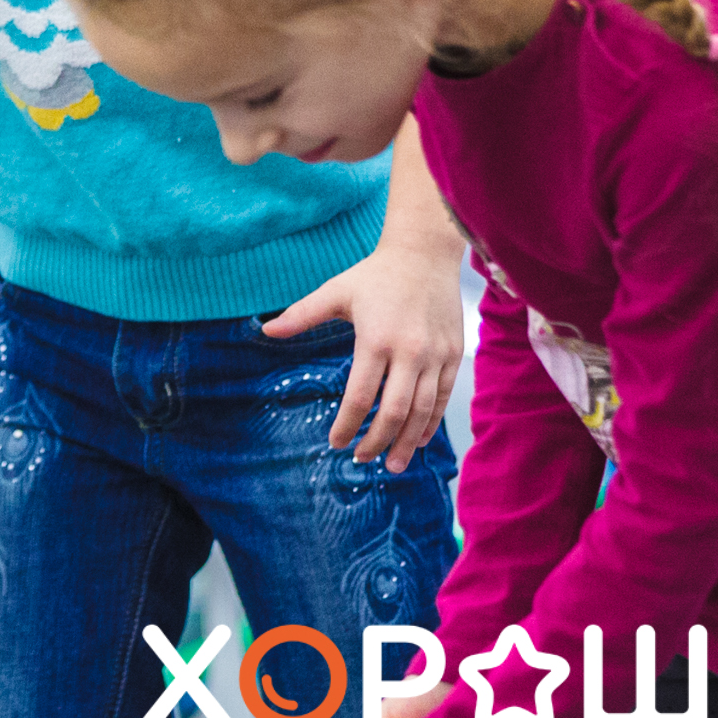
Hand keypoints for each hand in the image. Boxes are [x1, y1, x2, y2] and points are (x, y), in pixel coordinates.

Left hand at [264, 241, 463, 474]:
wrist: (424, 253)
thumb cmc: (375, 275)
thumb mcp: (336, 291)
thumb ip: (302, 314)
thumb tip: (266, 330)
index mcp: (376, 338)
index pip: (359, 396)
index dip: (347, 425)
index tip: (336, 443)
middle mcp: (408, 351)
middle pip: (393, 412)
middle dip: (376, 442)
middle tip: (362, 459)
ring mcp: (434, 355)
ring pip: (421, 411)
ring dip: (406, 443)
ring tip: (392, 464)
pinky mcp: (452, 355)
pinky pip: (442, 398)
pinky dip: (430, 423)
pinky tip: (419, 440)